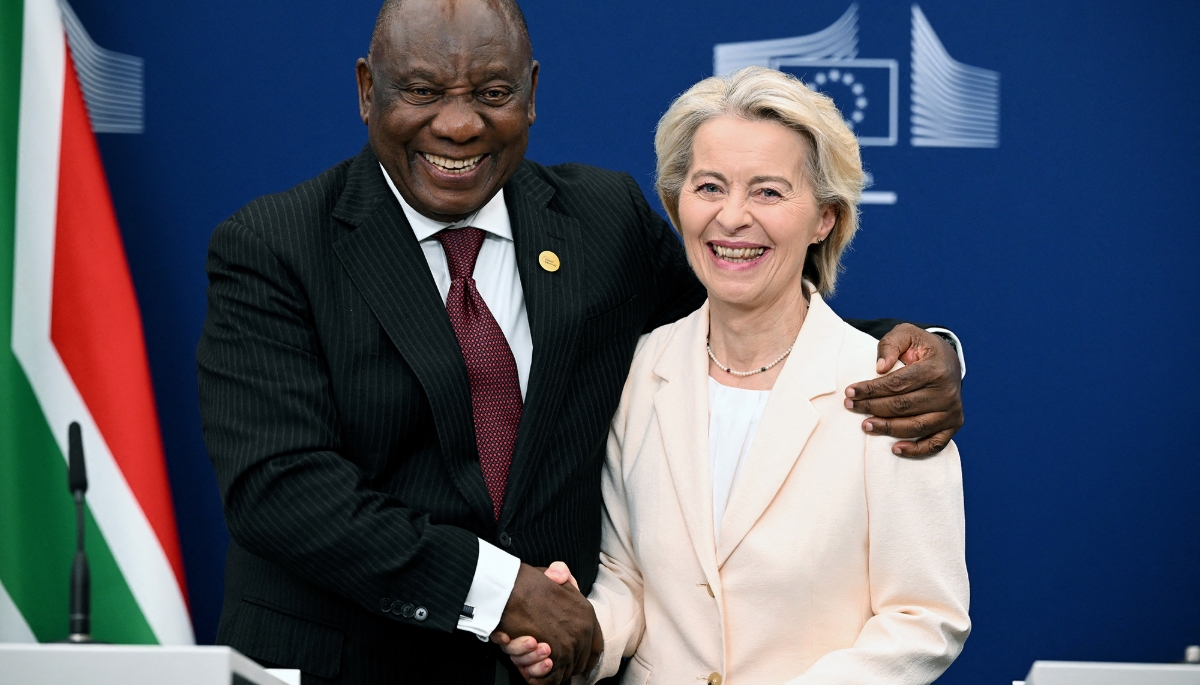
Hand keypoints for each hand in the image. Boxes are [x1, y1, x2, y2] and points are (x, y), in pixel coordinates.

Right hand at [493, 563, 600, 683]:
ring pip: (563, 673)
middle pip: (578, 663)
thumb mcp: (549, 575)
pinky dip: (536, 677)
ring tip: (527, 657)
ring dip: (542, 670)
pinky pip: (550, 680)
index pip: (595, 648)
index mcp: (586, 612)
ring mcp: (571, 643)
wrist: (509, 587)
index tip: (571, 663)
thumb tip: (561, 575)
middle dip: (560, 666)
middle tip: (541, 660)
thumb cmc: (525, 583)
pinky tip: (524, 666)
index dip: (583, 658)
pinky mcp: (555, 654)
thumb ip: (561, 575)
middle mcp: (584, 629)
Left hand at [844, 324, 962, 456]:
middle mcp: (948, 392)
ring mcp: (952, 411)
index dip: (871, 389)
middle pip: (903, 406)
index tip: (850, 392)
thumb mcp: (906, 334)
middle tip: (850, 406)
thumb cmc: (921, 348)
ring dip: (887, 428)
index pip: (898, 383)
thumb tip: (880, 367)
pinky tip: (895, 449)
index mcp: (936, 369)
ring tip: (865, 425)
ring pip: (915, 426)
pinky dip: (916, 450)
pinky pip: (935, 444)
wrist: (948, 360)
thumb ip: (891, 344)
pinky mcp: (953, 424)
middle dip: (872, 407)